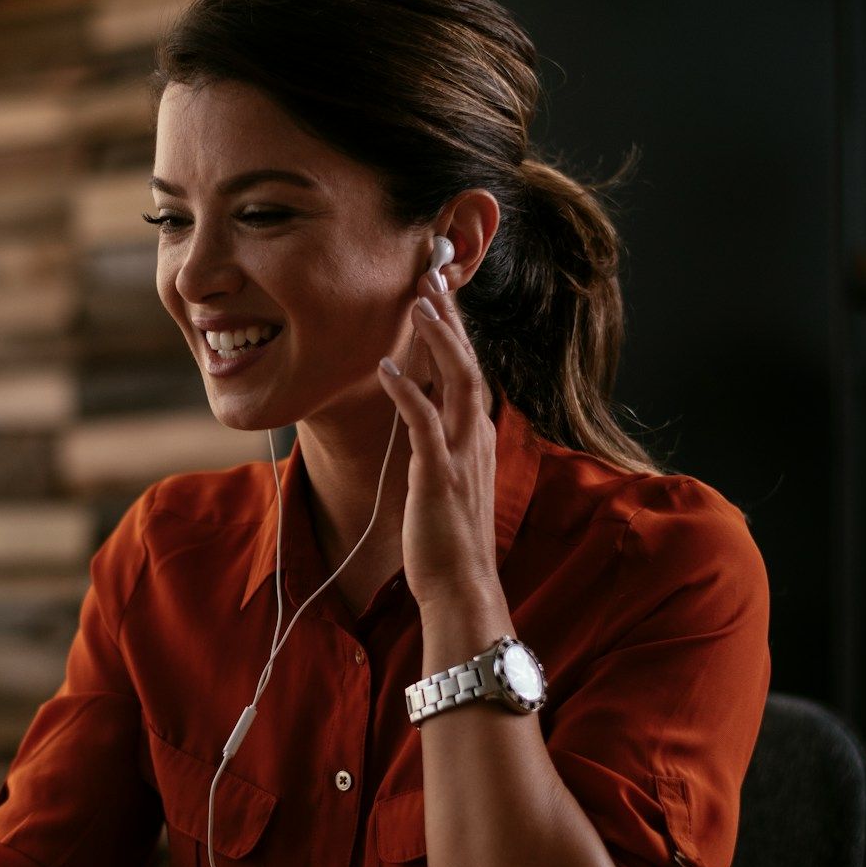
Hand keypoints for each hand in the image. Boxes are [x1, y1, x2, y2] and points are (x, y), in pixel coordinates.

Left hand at [374, 269, 500, 604]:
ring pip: (458, 383)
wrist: (463, 588)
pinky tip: (387, 366)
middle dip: (452, 320)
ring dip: (438, 341)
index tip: (441, 296)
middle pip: (469, 365)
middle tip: (433, 278)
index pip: (470, 373)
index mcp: (478, 440)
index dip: (457, 332)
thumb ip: (443, 448)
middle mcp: (476, 440)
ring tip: (420, 304)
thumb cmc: (449, 541)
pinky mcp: (439, 476)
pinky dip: (407, 391)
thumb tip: (427, 420)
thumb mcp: (449, 485)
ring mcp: (461, 456)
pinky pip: (425, 423)